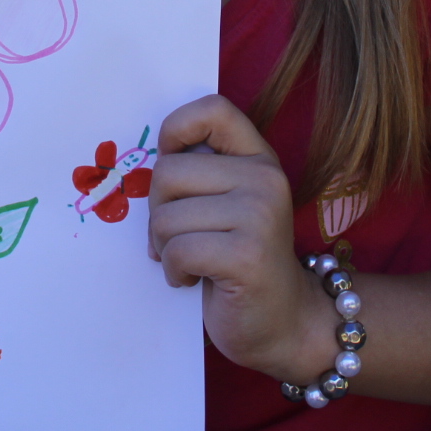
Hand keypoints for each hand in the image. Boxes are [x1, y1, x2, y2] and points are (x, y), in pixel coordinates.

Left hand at [146, 95, 331, 381]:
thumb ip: (198, 174)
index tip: (171, 163)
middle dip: (158, 211)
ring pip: (167, 216)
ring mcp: (260, 215)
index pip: (213, 109)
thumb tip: (145, 161)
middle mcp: (265, 178)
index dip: (176, 130)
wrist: (285, 321)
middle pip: (168, 172)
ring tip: (191, 262)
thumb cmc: (240, 259)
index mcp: (257, 158)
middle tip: (177, 237)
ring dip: (165, 247)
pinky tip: (194, 280)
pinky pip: (178, 250)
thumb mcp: (225, 203)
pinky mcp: (247, 255)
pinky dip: (174, 270)